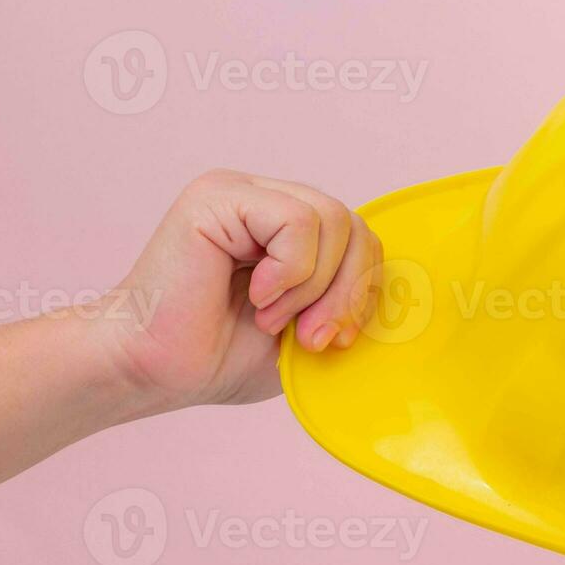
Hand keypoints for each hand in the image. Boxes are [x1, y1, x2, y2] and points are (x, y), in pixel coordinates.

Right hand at [105, 169, 382, 409]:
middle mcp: (267, 201)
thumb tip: (409, 298)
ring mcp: (242, 193)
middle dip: (347, 292)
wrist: (155, 370)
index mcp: (289, 230)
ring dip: (314, 286)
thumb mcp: (309, 329)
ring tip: (272, 318)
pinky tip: (257, 297)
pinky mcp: (219, 197)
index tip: (336, 339)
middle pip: (356, 226)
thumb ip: (347, 301)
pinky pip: (297, 222)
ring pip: (333, 220)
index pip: (362, 237)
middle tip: (312, 338)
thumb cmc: (220, 355)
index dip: (363, 289)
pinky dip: (291, 271)